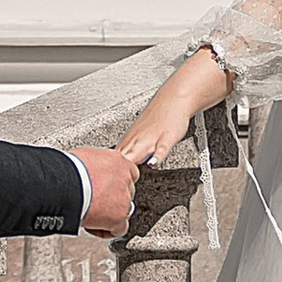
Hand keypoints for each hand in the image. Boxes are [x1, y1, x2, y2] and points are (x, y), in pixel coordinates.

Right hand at [75, 145, 140, 238]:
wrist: (65, 184)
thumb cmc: (68, 169)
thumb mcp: (85, 157)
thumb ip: (95, 165)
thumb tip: (88, 171)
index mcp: (117, 161)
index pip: (128, 172)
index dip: (116, 182)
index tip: (106, 187)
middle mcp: (125, 178)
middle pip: (126, 192)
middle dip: (113, 198)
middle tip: (95, 201)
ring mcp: (124, 198)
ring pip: (124, 210)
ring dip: (109, 214)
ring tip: (90, 214)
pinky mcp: (119, 216)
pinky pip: (119, 229)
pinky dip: (106, 230)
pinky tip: (92, 227)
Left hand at [115, 49, 231, 170]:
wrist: (173, 100)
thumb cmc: (157, 118)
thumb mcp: (139, 134)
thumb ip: (131, 149)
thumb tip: (120, 162)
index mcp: (130, 139)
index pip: (115, 158)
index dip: (110, 170)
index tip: (108, 179)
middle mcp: (138, 139)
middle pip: (123, 157)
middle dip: (118, 170)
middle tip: (115, 182)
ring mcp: (152, 139)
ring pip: (138, 152)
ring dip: (132, 162)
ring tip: (130, 175)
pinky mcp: (166, 138)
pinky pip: (161, 148)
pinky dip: (157, 156)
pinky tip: (154, 164)